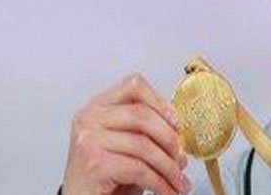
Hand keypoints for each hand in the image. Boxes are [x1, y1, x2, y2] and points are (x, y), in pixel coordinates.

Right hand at [61, 73, 190, 194]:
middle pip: (142, 115)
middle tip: (182, 160)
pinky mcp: (94, 164)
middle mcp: (89, 118)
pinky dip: (159, 183)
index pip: (134, 86)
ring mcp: (89, 140)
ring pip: (143, 145)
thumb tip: (180, 134)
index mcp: (98, 106)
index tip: (176, 125)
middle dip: (170, 140)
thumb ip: (147, 131)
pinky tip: (167, 191)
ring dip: (169, 167)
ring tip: (178, 182)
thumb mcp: (125, 145)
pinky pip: (138, 169)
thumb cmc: (104, 177)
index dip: (160, 103)